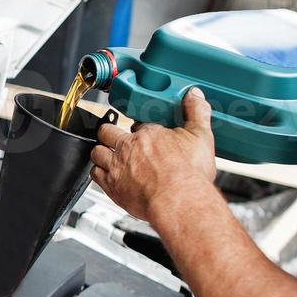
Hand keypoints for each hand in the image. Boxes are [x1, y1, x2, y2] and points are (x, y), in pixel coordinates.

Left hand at [91, 87, 217, 221]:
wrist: (179, 201)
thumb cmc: (189, 175)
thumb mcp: (201, 137)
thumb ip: (197, 113)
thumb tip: (194, 95)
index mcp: (149, 133)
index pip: (137, 124)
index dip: (140, 128)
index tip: (143, 132)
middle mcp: (128, 147)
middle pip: (107, 132)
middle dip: (109, 132)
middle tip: (115, 136)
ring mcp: (117, 167)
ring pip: (97, 152)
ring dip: (100, 152)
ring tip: (107, 154)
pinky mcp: (112, 187)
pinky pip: (95, 174)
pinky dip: (98, 172)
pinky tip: (105, 174)